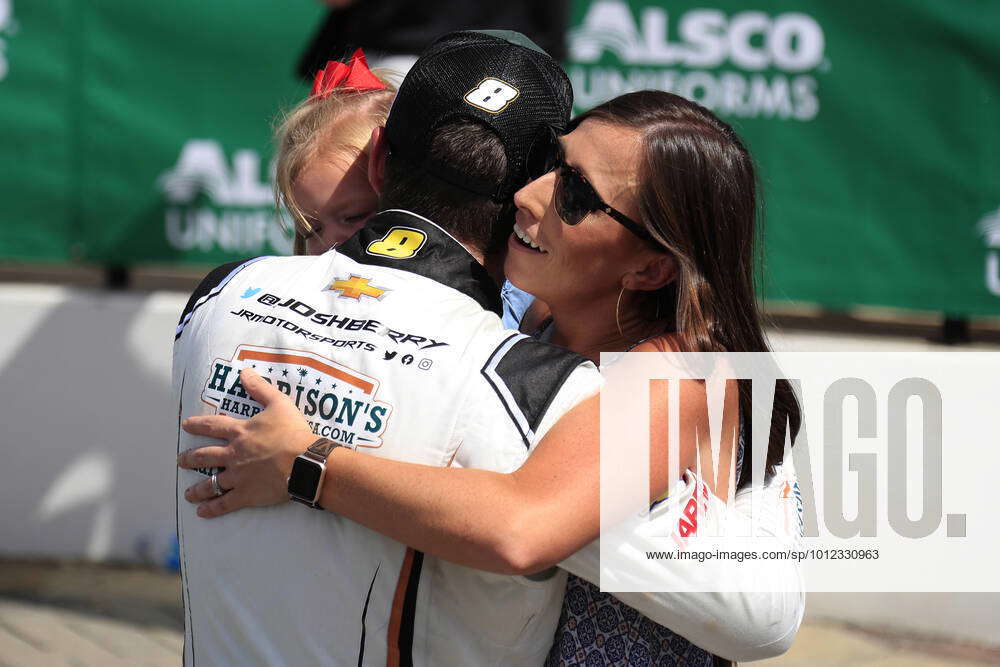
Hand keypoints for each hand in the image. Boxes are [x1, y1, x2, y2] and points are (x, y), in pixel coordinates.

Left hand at [178, 368, 315, 517]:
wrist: (305, 462)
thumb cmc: (293, 432)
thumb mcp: (279, 403)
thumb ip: (260, 389)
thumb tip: (244, 372)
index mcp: (240, 432)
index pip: (212, 426)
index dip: (197, 425)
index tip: (185, 425)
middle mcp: (233, 454)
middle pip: (204, 456)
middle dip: (189, 459)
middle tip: (180, 461)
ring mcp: (237, 476)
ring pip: (210, 484)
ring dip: (197, 489)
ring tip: (188, 493)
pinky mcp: (246, 495)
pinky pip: (224, 503)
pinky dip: (212, 508)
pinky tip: (202, 512)